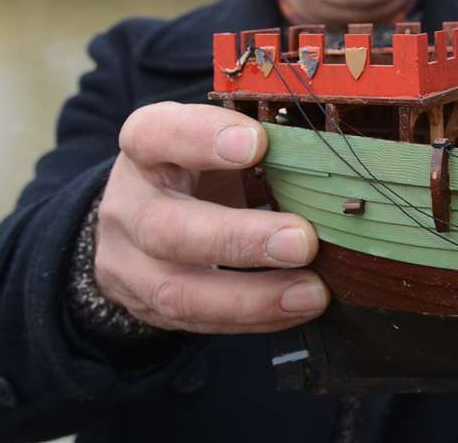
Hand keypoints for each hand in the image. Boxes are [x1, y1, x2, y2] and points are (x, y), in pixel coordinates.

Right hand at [94, 101, 329, 332]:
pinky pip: (198, 322)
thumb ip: (258, 141)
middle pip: (166, 229)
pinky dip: (254, 318)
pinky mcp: (146, 306)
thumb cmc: (199, 163)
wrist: (143, 213)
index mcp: (144, 147)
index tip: (258, 143)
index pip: (154, 135)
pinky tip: (297, 308)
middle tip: (303, 241)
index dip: (201, 138)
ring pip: (177, 292)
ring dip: (251, 297)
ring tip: (312, 293)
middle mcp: (128, 205)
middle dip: (238, 240)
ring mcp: (128, 263)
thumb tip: (329, 152)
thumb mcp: (215, 137)